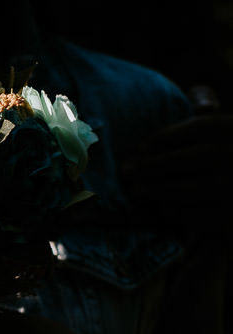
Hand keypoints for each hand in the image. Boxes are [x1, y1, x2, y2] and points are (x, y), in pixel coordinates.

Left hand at [121, 87, 231, 233]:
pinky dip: (174, 210)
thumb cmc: (225, 153)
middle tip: (128, 172)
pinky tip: (161, 207)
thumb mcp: (224, 129)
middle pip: (190, 159)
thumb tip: (201, 101)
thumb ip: (209, 105)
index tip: (141, 146)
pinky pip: (197, 214)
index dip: (166, 136)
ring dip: (157, 190)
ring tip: (136, 190)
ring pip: (190, 188)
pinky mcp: (230, 217)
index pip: (201, 127)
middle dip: (153, 166)